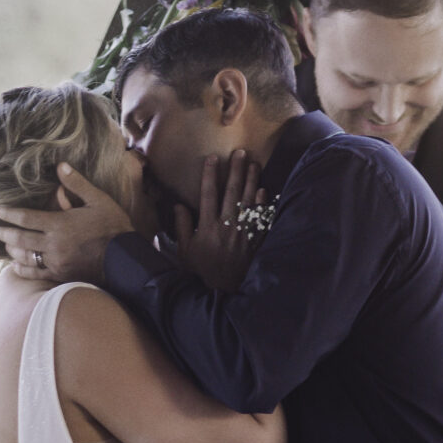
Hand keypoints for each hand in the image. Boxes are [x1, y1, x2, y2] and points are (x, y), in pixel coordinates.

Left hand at [0, 167, 134, 285]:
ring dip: (12, 251)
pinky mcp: (61, 274)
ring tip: (6, 246)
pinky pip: (36, 274)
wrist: (124, 258)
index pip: (26, 218)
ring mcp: (56, 261)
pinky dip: (23, 270)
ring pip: (25, 257)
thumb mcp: (97, 199)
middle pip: (20, 239)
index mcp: (59, 224)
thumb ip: (77, 184)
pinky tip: (16, 266)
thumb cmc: (113, 226)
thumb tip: (61, 165)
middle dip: (5, 234)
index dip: (9, 214)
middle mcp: (54, 244)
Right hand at [174, 151, 263, 293]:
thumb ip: (182, 227)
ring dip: (251, 181)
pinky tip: (263, 189)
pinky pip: (260, 218)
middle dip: (235, 170)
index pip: (208, 195)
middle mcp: (226, 226)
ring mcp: (242, 233)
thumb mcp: (185, 251)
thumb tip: (178, 206)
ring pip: (248, 201)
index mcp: (207, 227)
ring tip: (253, 164)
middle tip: (240, 153)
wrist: (223, 289)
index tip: (212, 158)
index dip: (210, 175)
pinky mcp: (254, 240)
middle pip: (231, 193)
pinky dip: (262, 203)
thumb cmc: (201, 269)